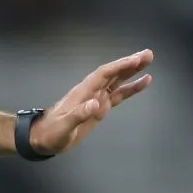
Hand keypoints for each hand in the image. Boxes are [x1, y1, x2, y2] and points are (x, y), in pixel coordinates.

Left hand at [29, 49, 153, 155]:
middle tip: (148, 54)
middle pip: (112, 73)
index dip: (119, 66)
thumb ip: (78, 115)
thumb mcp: (64, 127)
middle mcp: (91, 91)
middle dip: (129, 64)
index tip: (136, 59)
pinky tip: (143, 83)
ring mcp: (96, 99)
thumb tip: (95, 103)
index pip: (103, 74)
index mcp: (83, 92)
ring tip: (148, 61)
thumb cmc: (52, 132)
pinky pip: (119, 95)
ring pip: (117, 81)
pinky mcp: (100, 108)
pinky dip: (131, 88)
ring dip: (132, 71)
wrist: (44, 138)